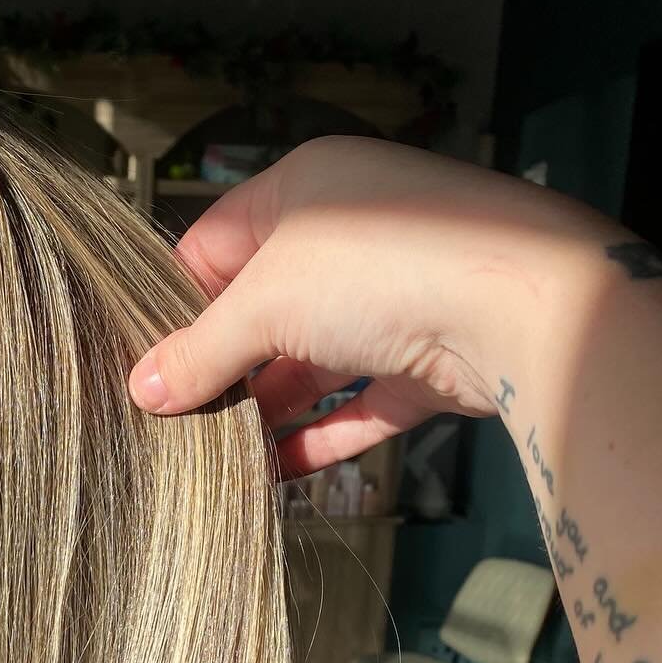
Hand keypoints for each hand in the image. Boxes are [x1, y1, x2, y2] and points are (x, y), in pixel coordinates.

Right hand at [127, 137, 603, 477]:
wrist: (520, 304)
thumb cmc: (385, 265)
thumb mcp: (266, 302)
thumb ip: (201, 351)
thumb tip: (144, 390)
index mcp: (304, 188)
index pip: (214, 245)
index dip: (175, 304)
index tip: (141, 364)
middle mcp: (349, 236)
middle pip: (262, 310)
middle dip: (221, 365)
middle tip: (169, 419)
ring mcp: (392, 299)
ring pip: (310, 361)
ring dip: (266, 408)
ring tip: (210, 455)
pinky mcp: (426, 359)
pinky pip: (357, 404)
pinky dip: (317, 439)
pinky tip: (272, 475)